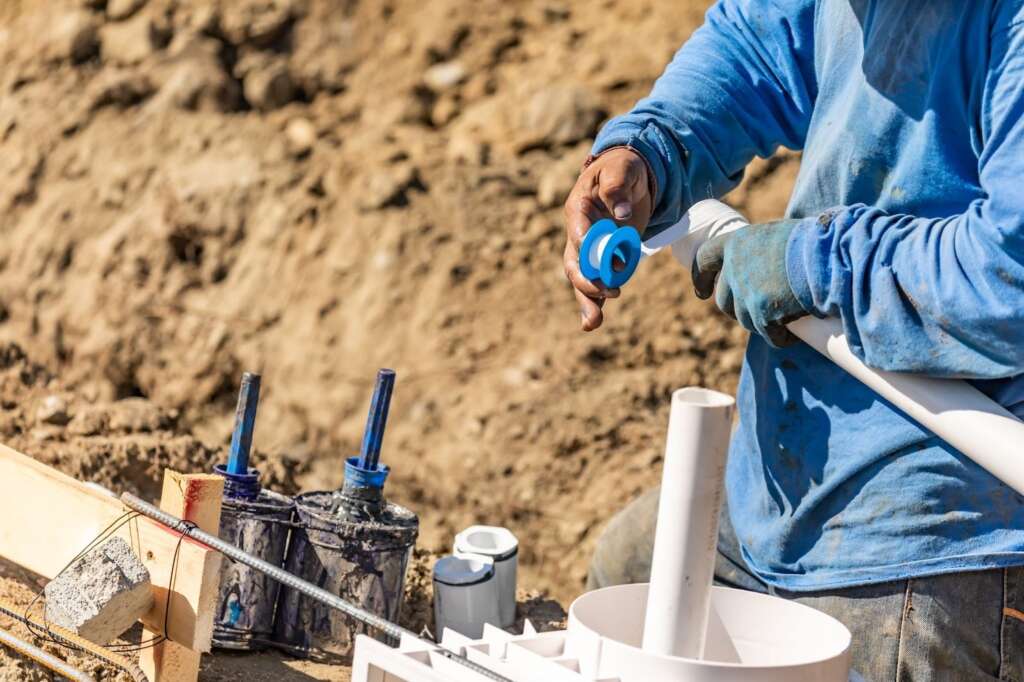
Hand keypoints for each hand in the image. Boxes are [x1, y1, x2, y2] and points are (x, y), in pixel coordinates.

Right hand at [563, 147, 652, 330]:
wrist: (630, 177)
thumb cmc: (623, 168)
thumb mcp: (622, 168)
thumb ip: (618, 187)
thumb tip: (621, 213)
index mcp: (578, 208)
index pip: (577, 228)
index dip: (583, 242)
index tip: (594, 254)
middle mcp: (578, 232)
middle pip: (574, 261)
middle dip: (585, 281)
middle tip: (605, 293)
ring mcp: (589, 248)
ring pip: (582, 278)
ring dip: (587, 300)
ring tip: (593, 323)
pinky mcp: (603, 258)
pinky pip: (596, 281)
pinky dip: (596, 302)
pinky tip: (594, 323)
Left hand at [692, 220, 807, 347]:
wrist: (831, 257)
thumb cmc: (814, 240)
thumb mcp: (779, 235)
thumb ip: (761, 251)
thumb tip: (763, 267)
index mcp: (736, 242)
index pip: (705, 259)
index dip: (701, 277)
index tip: (702, 292)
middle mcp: (735, 269)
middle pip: (724, 300)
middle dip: (738, 308)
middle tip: (761, 309)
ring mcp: (747, 294)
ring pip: (746, 321)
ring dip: (763, 323)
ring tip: (787, 315)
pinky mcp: (763, 316)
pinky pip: (770, 336)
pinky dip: (781, 338)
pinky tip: (793, 335)